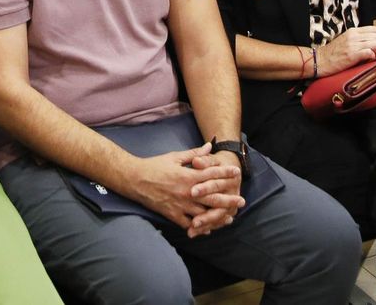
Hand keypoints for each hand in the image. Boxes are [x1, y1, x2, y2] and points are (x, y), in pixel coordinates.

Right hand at [124, 145, 242, 234]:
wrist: (134, 179)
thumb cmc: (154, 166)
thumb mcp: (174, 156)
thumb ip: (193, 154)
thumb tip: (209, 146)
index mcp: (188, 175)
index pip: (212, 174)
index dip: (225, 173)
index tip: (237, 173)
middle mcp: (187, 191)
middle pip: (213, 197)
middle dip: (228, 199)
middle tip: (241, 201)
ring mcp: (180, 205)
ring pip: (203, 213)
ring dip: (217, 216)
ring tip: (229, 218)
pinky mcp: (172, 214)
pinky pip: (188, 224)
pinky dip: (199, 228)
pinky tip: (207, 229)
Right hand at [316, 25, 375, 74]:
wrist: (320, 60)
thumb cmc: (333, 53)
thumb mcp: (345, 39)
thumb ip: (357, 38)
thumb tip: (371, 40)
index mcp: (352, 31)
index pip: (374, 29)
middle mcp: (353, 36)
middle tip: (375, 52)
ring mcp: (353, 45)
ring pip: (375, 43)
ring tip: (370, 56)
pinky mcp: (352, 55)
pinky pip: (370, 52)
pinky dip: (371, 57)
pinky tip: (366, 60)